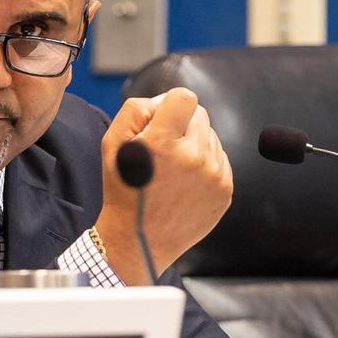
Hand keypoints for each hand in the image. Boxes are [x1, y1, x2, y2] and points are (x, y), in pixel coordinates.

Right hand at [95, 88, 233, 285]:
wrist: (137, 240)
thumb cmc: (122, 189)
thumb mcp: (112, 143)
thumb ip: (136, 109)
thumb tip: (165, 101)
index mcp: (163, 143)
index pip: (185, 97)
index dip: (170, 105)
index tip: (160, 122)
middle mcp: (193, 157)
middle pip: (200, 114)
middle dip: (181, 125)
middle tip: (161, 151)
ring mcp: (213, 175)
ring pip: (211, 136)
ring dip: (193, 145)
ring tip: (172, 170)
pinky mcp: (225, 190)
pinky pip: (220, 159)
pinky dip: (204, 164)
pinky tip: (184, 182)